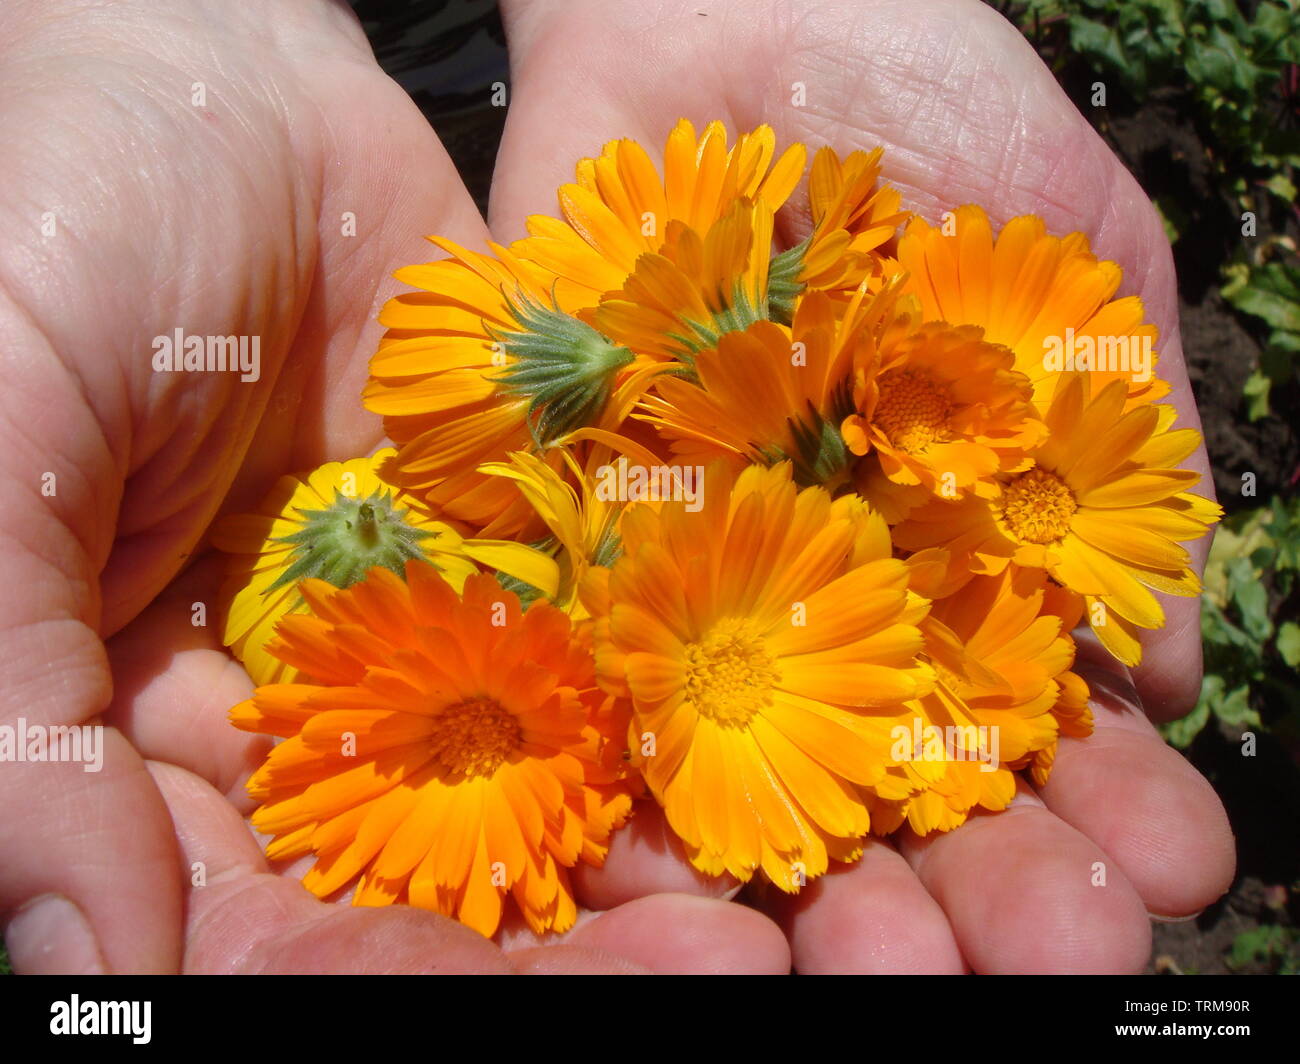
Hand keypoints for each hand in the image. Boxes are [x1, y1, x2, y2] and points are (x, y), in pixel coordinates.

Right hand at [0, 0, 786, 973]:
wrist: (208, 76)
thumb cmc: (51, 223)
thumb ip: (10, 711)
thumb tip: (77, 962)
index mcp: (140, 733)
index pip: (259, 930)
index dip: (379, 986)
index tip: (521, 1001)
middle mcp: (297, 713)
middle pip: (433, 892)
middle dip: (572, 953)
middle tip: (724, 975)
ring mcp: (425, 633)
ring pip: (545, 792)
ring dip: (659, 866)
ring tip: (782, 917)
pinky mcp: (523, 546)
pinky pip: (609, 651)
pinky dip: (683, 715)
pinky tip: (779, 767)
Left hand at [488, 0, 1235, 972]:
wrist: (720, 4)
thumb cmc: (925, 108)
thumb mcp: (1072, 261)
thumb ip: (1123, 444)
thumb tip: (1166, 667)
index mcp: (951, 537)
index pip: (1036, 712)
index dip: (1101, 800)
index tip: (1164, 871)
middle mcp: (823, 579)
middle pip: (899, 773)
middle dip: (976, 879)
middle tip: (1039, 963)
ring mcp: (696, 565)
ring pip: (759, 765)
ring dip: (833, 878)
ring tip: (898, 967)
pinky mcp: (571, 528)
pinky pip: (601, 674)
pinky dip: (646, 785)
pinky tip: (705, 887)